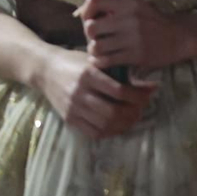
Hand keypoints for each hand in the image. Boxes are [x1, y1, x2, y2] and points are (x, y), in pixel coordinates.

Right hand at [33, 46, 155, 139]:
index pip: (120, 91)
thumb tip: (152, 87)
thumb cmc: (73, 62)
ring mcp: (73, 107)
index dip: (138, 97)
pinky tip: (116, 125)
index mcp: (88, 75)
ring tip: (130, 118)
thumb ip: (122, 75)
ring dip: (124, 124)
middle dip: (133, 113)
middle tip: (139, 109)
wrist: (43, 69)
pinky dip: (110, 132)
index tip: (147, 96)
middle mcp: (79, 92)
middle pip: (114, 112)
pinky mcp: (69, 118)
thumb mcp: (95, 62)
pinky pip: (93, 132)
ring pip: (105, 124)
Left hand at [80, 0, 196, 73]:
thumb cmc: (152, 19)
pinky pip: (108, 60)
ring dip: (93, 49)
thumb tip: (84, 8)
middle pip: (91, 27)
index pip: (94, 1)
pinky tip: (100, 60)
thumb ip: (113, 2)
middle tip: (94, 37)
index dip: (85, 11)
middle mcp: (129, 19)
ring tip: (98, 49)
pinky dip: (99, 62)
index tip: (87, 19)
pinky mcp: (137, 56)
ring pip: (97, 46)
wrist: (179, 37)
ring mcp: (133, 38)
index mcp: (127, 2)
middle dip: (88, 34)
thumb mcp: (136, 3)